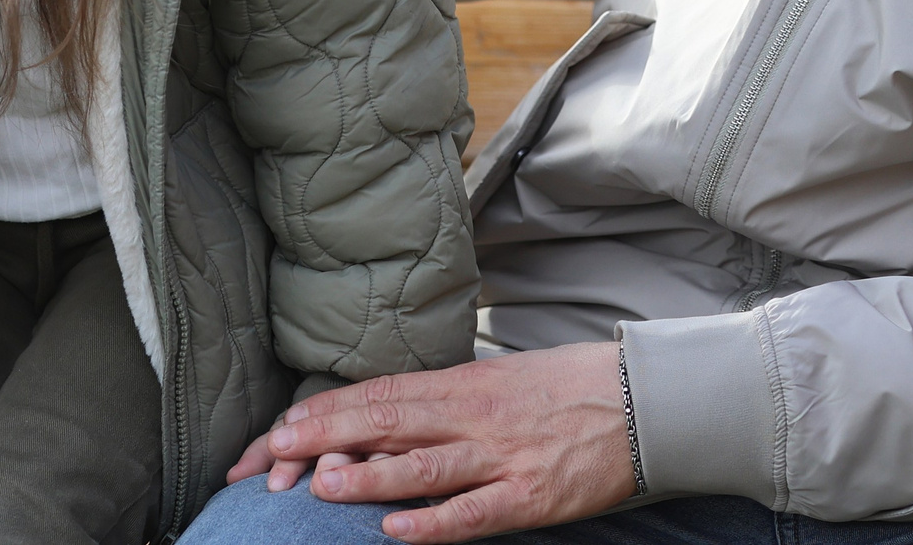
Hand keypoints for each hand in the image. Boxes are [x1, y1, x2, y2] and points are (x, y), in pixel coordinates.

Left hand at [224, 343, 634, 539]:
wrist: (644, 399)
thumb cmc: (563, 390)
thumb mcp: (492, 382)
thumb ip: (437, 404)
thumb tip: (376, 422)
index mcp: (456, 386)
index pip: (371, 397)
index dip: (317, 416)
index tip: (271, 436)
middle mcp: (470, 416)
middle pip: (382, 422)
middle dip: (319, 440)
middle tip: (269, 459)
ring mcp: (500, 457)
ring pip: (422, 465)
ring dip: (366, 475)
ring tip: (316, 486)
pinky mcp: (532, 496)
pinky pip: (475, 512)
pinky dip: (434, 522)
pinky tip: (396, 530)